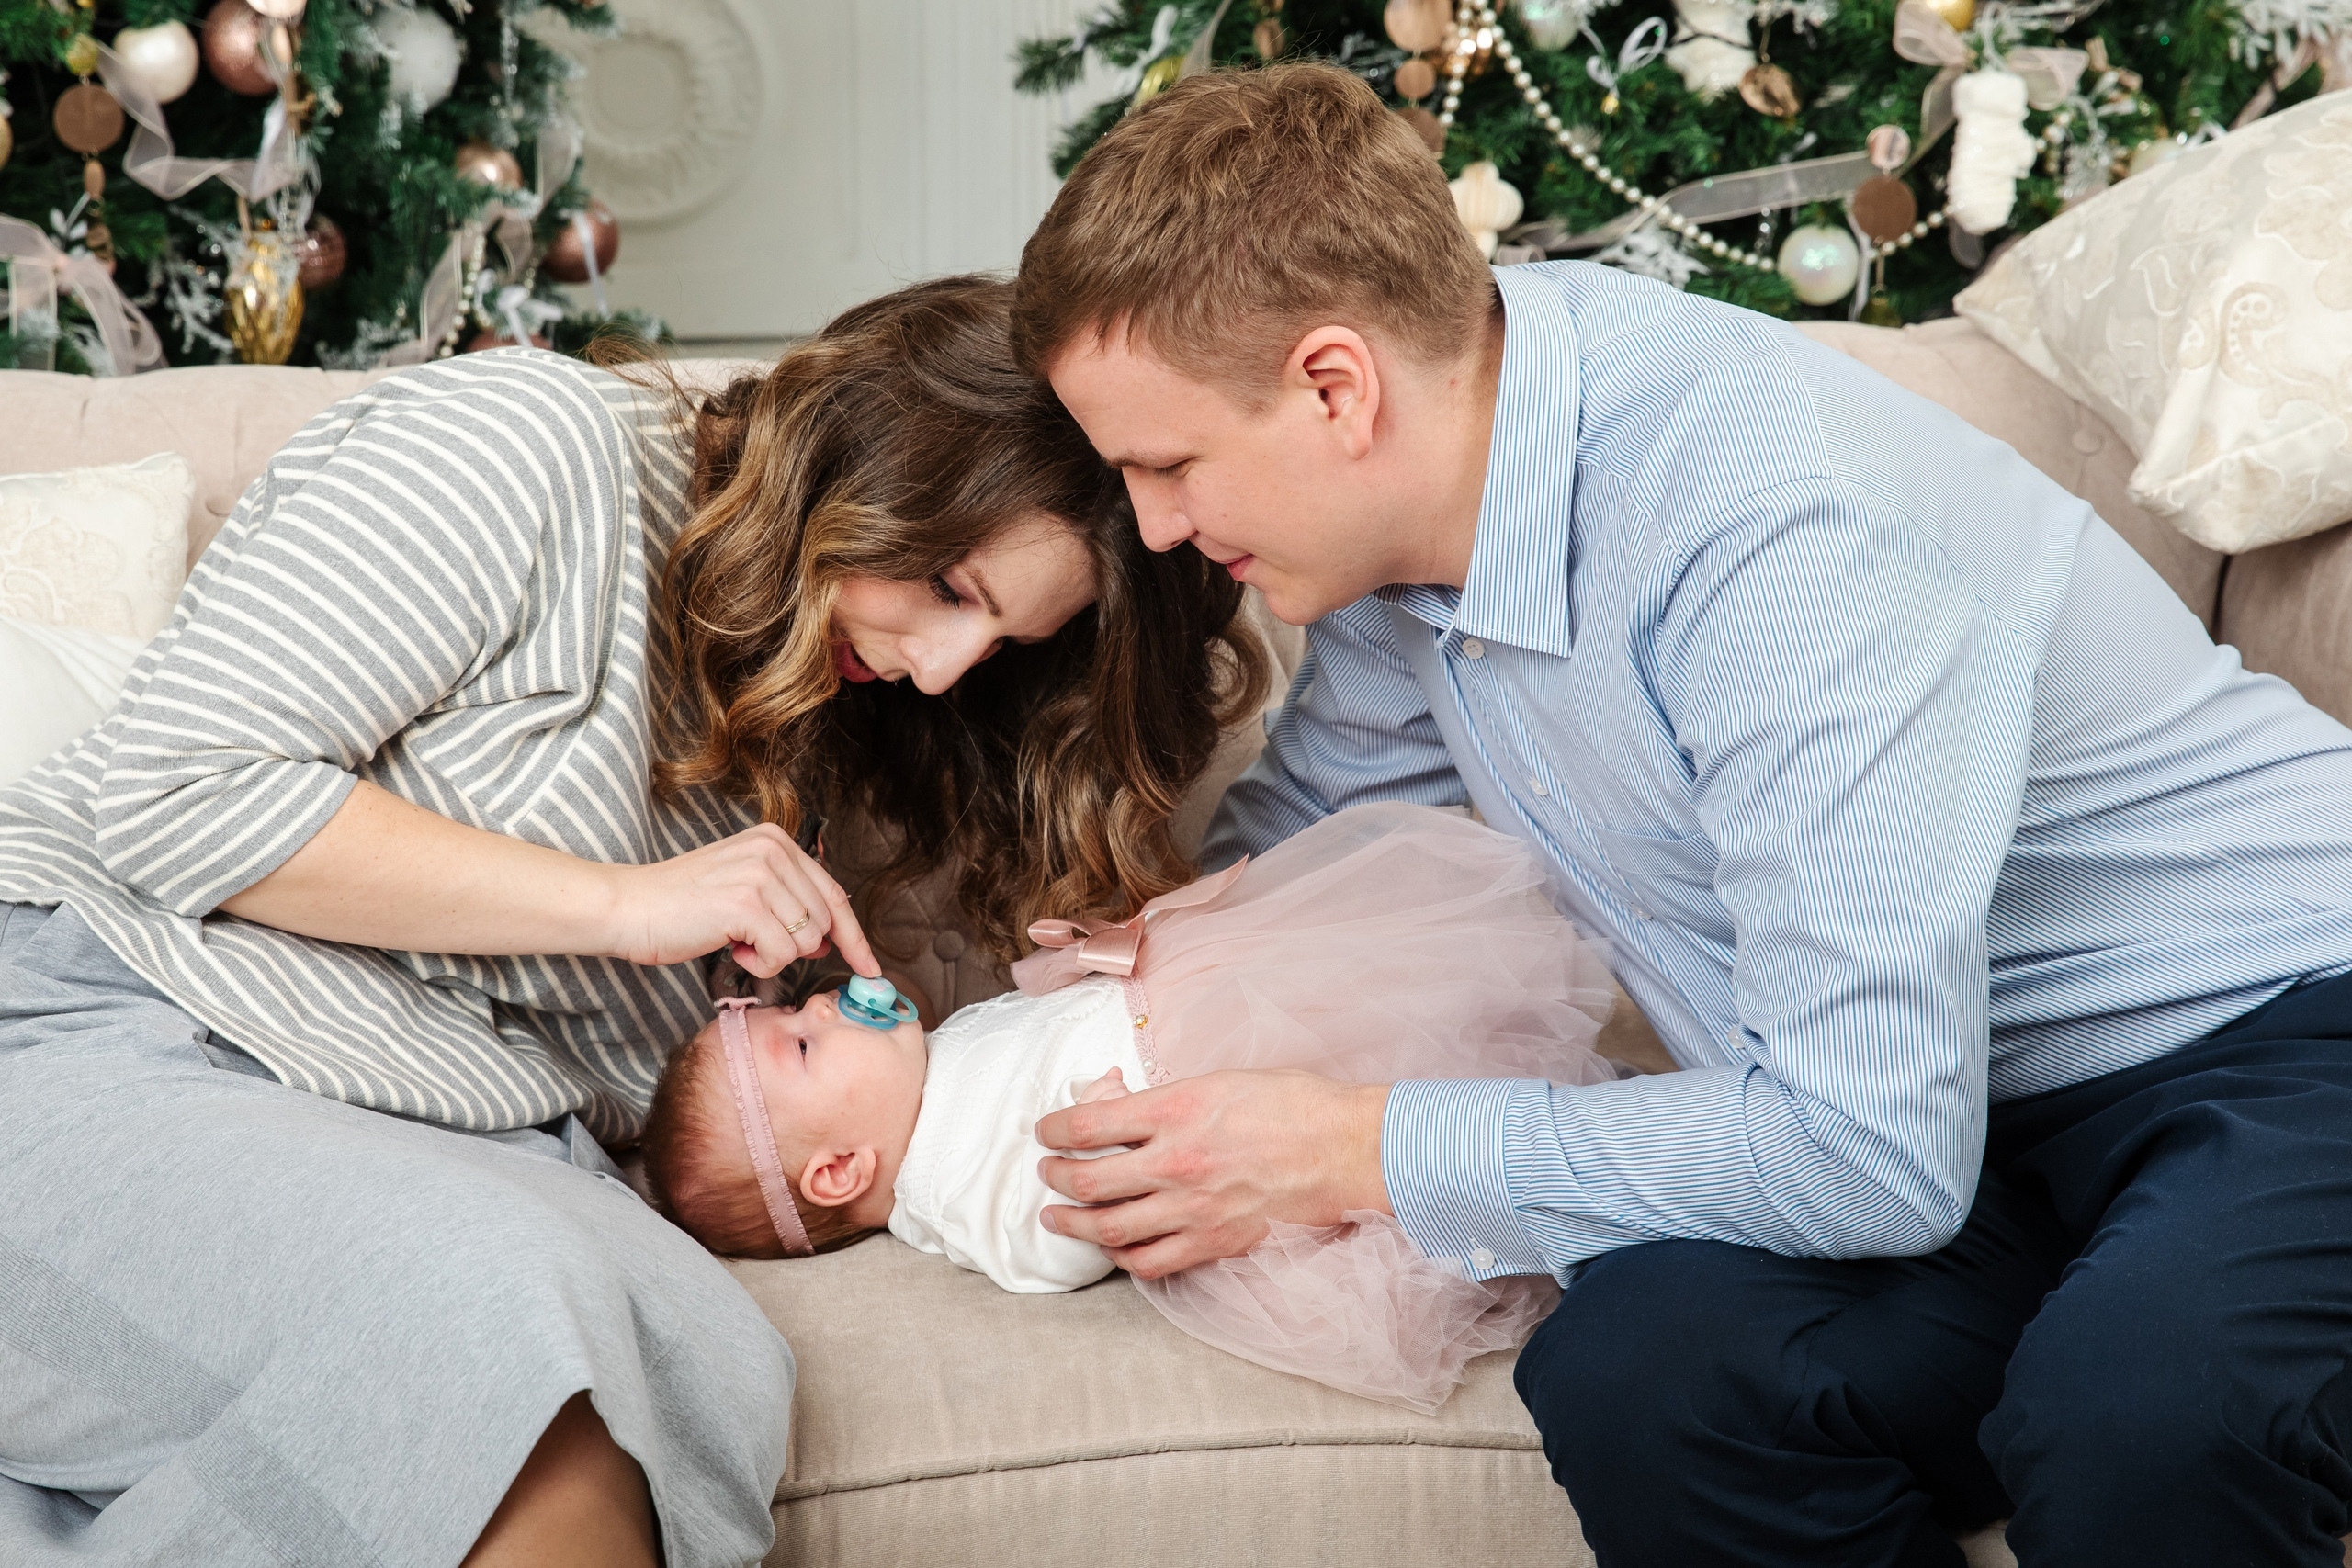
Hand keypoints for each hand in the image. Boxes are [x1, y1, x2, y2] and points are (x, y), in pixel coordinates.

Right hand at [600, 824, 878, 978]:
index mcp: (776, 840)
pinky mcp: (747, 904)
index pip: (834, 894)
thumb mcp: (744, 890)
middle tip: (752, 945)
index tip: (869, 965)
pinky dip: (759, 965)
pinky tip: (730, 949)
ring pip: (807, 940)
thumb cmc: (681, 906)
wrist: (628, 908)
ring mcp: (761, 874)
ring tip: (736, 941)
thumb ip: (788, 903)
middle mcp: (774, 849)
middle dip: (796, 948)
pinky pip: (782, 954)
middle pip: (824, 922)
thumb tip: (830, 938)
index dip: (854, 936)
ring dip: (773, 956)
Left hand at [1033, 1069, 1390, 1278]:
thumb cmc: (1292, 1104)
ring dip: (1073, 1221)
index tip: (1045, 1131)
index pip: (1087, 1124)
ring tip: (1057, 1214)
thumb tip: (1114, 1102)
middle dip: (1055, 1176)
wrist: (1346, 1150)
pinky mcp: (1214, 1242)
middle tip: (1048, 1171)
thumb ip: (1164, 1095)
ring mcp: (1193, 1207)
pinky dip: (1120, 1255)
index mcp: (1176, 1108)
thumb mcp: (1219, 1079)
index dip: (1053, 1129)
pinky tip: (1111, 1245)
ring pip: (1109, 1226)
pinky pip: (1150, 1261)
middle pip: (1088, 1179)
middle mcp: (1176, 1160)